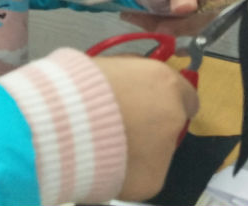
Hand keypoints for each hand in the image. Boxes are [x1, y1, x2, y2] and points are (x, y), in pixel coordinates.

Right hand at [91, 55, 198, 200]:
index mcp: (165, 84)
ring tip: (105, 146)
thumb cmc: (78, 87)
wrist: (61, 125)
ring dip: (139, 149)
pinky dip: (127, 172)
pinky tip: (104, 162)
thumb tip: (135, 82)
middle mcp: (173, 117)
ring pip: (158, 152)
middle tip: (122, 127)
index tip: (151, 105)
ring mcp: (165, 152)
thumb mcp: (110, 66)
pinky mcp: (152, 182)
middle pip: (172, 124)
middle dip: (152, 126)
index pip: (187, 95)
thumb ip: (132, 76)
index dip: (167, 100)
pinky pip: (142, 175)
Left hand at [125, 0, 240, 34]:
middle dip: (166, 26)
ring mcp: (210, 16)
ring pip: (184, 30)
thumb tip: (183, 9)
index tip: (161, 27)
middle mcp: (222, 8)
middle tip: (139, 19)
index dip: (183, 25)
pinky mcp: (196, 21)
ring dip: (159, 26)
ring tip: (136, 16)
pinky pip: (178, 28)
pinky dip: (160, 24)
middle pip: (195, 27)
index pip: (207, 18)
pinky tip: (142, 18)